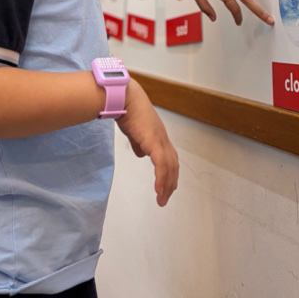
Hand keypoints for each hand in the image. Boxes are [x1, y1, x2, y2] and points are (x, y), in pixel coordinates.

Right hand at [117, 80, 178, 206]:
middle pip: (173, 165)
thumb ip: (138, 143)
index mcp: (159, 136)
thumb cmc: (128, 110)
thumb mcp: (134, 131)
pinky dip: (161, 178)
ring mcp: (160, 139)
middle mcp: (163, 138)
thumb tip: (141, 154)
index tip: (166, 187)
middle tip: (165, 199)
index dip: (170, 173)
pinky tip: (158, 189)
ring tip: (161, 200)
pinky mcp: (153, 141)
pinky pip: (161, 164)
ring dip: (166, 185)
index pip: (170, 158)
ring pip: (169, 167)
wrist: (125, 98)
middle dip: (170, 183)